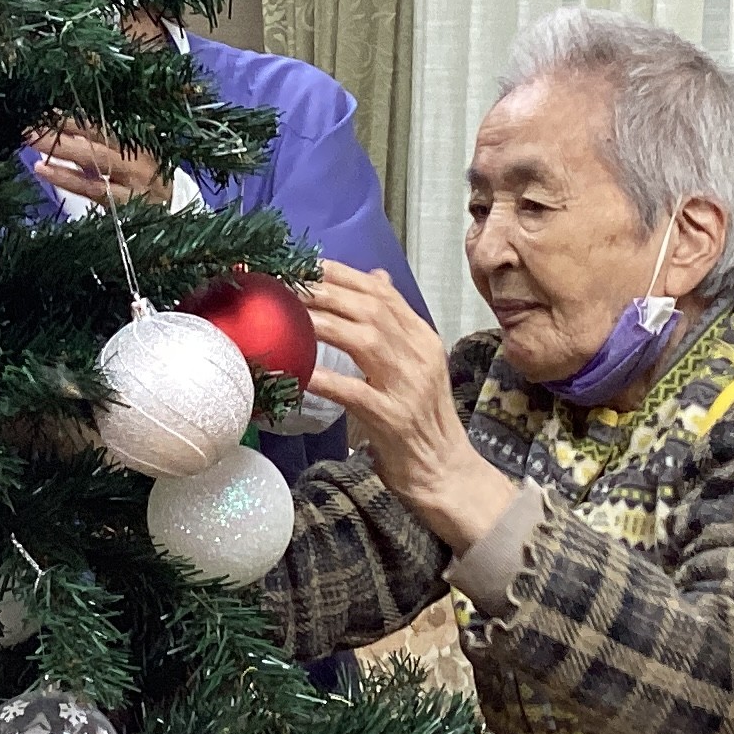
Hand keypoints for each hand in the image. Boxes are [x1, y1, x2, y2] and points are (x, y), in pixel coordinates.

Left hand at [28, 119, 166, 206]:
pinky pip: (90, 188)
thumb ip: (109, 144)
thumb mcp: (137, 157)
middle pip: (95, 138)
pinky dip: (65, 179)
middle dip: (62, 129)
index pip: (101, 125)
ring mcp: (128, 180)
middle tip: (30, 123)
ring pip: (92, 161)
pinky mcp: (122, 203)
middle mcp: (134, 158)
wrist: (178, 216)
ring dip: (60, 150)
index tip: (46, 109)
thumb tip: (70, 128)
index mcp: (136, 142)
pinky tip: (43, 169)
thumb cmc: (150, 182)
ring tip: (31, 141)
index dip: (74, 117)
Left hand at [297, 266, 513, 548]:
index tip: (308, 263)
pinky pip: (356, 393)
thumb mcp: (414, 362)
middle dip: (328, 292)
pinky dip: (328, 380)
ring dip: (325, 324)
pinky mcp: (394, 419)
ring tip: (289, 316)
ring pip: (367, 341)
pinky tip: (301, 374)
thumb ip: (394, 322)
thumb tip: (376, 277)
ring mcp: (409, 386)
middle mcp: (419, 355)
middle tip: (288, 283)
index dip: (344, 274)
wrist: (445, 470)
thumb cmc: (420, 417)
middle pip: (372, 310)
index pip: (383, 293)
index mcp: (422, 338)